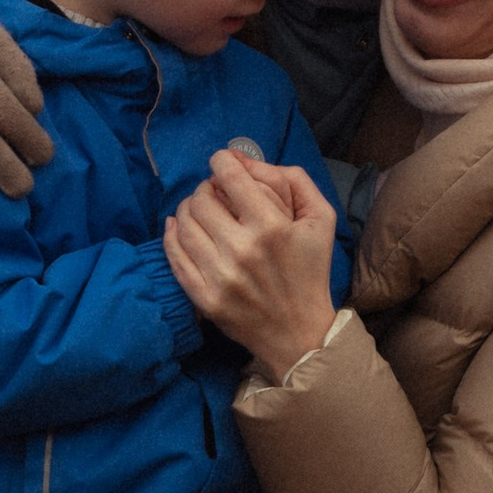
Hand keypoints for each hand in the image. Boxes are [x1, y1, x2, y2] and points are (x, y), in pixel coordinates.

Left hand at [165, 143, 341, 372]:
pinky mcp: (204, 298)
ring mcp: (219, 276)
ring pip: (184, 224)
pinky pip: (174, 257)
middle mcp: (242, 249)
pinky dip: (171, 235)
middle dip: (206, 186)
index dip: (222, 161)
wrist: (299, 332)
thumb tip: (246, 160)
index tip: (222, 164)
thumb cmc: (311, 270)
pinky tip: (177, 227)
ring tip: (198, 208)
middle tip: (214, 191)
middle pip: (203, 198)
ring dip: (187, 207)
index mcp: (271, 227)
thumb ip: (294, 180)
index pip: (230, 176)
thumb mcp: (321, 218)